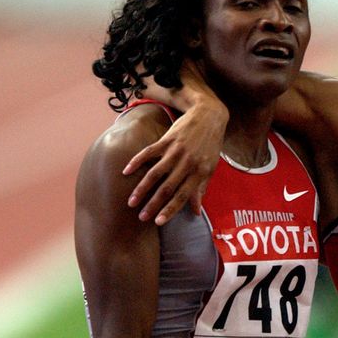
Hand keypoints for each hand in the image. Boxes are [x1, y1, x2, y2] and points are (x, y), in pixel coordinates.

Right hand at [123, 98, 227, 224]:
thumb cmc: (210, 145)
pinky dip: (136, 161)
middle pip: (167, 187)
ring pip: (155, 173)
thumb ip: (201, 188)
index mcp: (200, 171)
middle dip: (153, 204)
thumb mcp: (211, 167)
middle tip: (141, 217)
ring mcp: (176, 150)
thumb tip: (196, 211)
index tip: (158, 222)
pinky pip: (149, 152)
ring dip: (142, 189)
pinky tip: (126, 171)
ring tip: (131, 201)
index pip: (183, 195)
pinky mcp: (167, 139)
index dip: (170, 209)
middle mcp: (188, 162)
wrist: (209, 116)